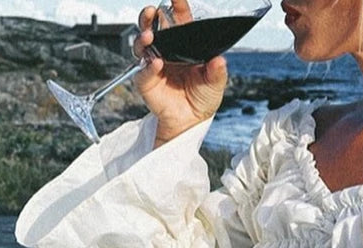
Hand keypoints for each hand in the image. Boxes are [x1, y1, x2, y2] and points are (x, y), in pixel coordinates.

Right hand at [133, 0, 227, 145]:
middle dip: (149, 16)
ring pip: (142, 44)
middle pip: (153, 27)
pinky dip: (149, 66)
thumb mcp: (215, 84)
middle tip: (152, 11)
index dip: (177, 8)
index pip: (179, 22)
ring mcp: (154, 64)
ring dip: (144, 37)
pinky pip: (144, 71)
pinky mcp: (146, 81)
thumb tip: (220, 60)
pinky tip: (156, 63)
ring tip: (150, 36)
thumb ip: (217, 72)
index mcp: (183, 46)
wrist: (191, 121)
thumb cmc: (203, 98)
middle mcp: (166, 51)